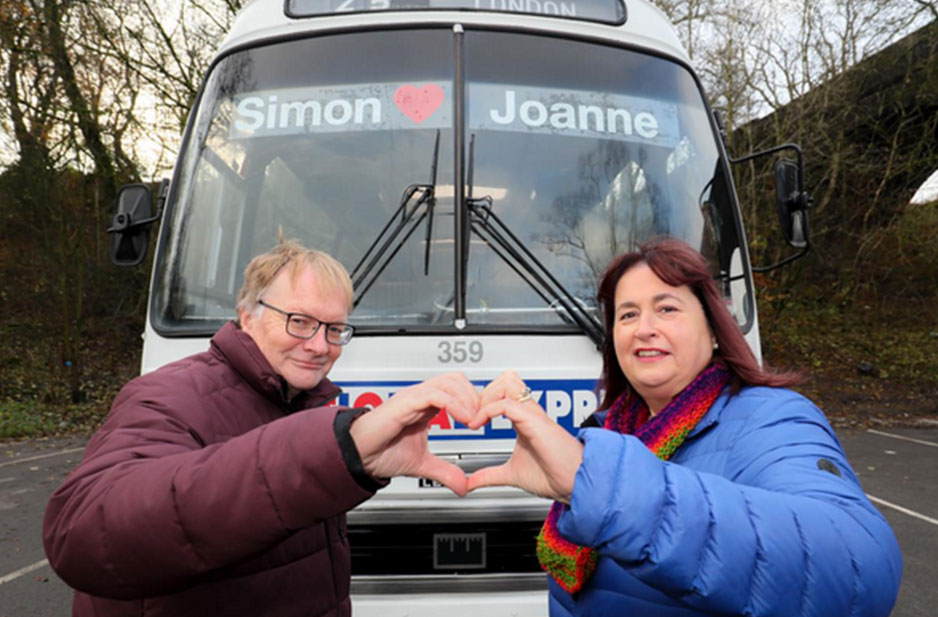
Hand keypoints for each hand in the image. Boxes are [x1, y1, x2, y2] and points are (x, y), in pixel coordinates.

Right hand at [349, 372, 478, 495]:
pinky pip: (435, 394)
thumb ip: (444, 472)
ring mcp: (413, 397)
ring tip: (474, 420)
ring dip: (467, 399)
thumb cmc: (381, 453)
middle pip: (456, 379)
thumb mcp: (422, 465)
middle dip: (474, 396)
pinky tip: (464, 419)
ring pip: (448, 382)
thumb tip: (463, 485)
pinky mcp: (405, 403)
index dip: (474, 400)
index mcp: (425, 405)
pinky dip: (454, 404)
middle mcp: (420, 397)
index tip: (483, 420)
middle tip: (481, 418)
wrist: (359, 456)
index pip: (457, 389)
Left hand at [466, 372, 582, 502]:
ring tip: (475, 417)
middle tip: (471, 415)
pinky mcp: (534, 421)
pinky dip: (487, 410)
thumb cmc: (554, 475)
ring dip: (486, 396)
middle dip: (483, 393)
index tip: (470, 419)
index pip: (502, 392)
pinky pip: (507, 404)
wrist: (574, 483)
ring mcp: (532, 414)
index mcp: (524, 420)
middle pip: (504, 379)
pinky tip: (478, 425)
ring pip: (507, 382)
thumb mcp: (511, 474)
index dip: (482, 399)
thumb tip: (471, 482)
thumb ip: (489, 475)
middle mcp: (528, 412)